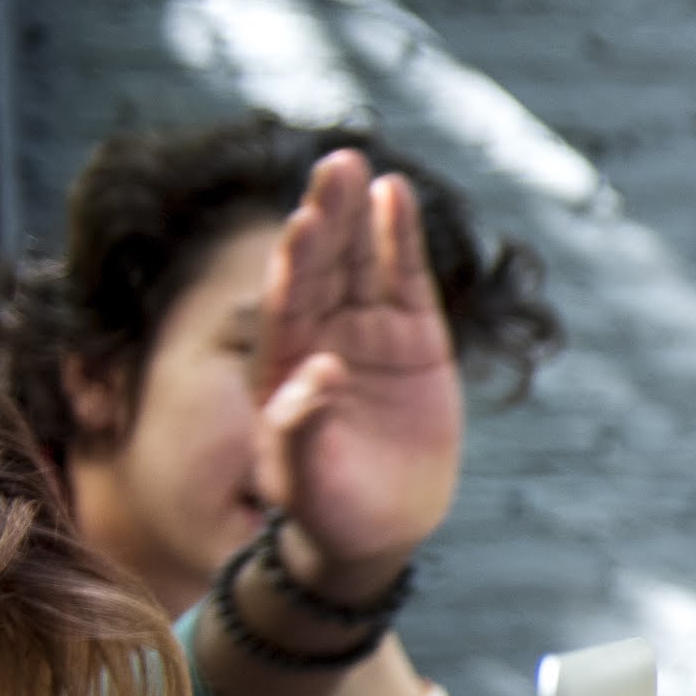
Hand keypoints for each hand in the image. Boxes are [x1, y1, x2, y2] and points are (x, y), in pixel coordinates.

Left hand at [250, 148, 461, 586]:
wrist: (374, 530)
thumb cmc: (323, 509)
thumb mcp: (300, 480)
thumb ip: (298, 426)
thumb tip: (317, 370)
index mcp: (281, 366)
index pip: (288, 302)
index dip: (298, 261)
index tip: (304, 221)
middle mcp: (320, 338)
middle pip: (324, 266)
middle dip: (328, 215)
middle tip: (334, 164)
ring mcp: (368, 335)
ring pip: (362, 262)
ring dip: (361, 214)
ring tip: (361, 167)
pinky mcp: (415, 342)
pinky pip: (405, 281)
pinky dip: (401, 240)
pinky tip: (395, 196)